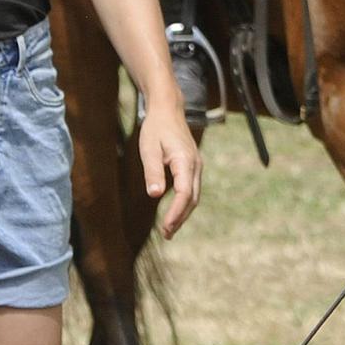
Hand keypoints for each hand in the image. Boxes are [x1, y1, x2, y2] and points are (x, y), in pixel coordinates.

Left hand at [137, 101, 202, 238]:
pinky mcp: (192, 166)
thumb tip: (155, 195)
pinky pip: (192, 189)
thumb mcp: (149, 149)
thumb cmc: (156, 128)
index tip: (165, 227)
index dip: (176, 212)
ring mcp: (196, 165)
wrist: (168, 109)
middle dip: (181, 218)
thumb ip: (152, 172)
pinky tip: (174, 213)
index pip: (185, 192)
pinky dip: (184, 203)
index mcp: (185, 160)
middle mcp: (195, 164)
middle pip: (192, 198)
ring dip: (183, 213)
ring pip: (194, 195)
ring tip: (169, 230)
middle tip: (166, 234)